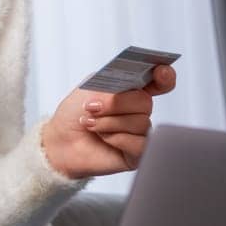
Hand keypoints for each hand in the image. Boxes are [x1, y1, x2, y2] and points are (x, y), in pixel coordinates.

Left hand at [41, 64, 176, 178]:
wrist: (60, 141)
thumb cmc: (74, 114)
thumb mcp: (90, 88)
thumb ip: (114, 81)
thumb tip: (133, 85)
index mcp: (132, 90)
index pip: (160, 81)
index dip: (165, 76)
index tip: (160, 72)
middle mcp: (139, 111)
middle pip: (145, 102)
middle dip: (116, 103)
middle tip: (92, 107)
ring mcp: (140, 132)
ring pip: (140, 122)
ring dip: (110, 122)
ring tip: (91, 124)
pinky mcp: (137, 153)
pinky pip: (140, 144)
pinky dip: (117, 139)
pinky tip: (104, 139)